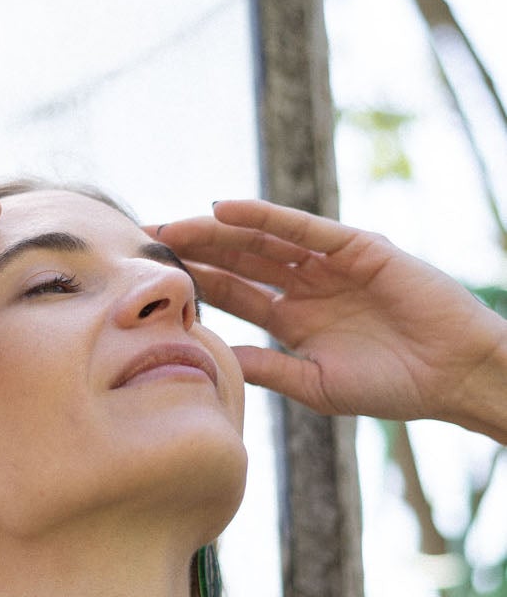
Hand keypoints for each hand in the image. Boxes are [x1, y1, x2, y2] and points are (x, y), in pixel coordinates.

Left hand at [147, 199, 506, 426]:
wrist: (452, 376)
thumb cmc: (391, 387)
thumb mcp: (313, 384)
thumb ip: (265, 367)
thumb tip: (208, 361)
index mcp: (294, 319)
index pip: (233, 293)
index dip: (193, 283)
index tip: (149, 280)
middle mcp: (307, 285)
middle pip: (238, 260)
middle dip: (193, 250)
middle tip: (144, 241)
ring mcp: (331, 264)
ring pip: (262, 240)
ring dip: (217, 230)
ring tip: (173, 225)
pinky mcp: (358, 248)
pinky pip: (304, 228)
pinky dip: (266, 216)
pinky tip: (227, 209)